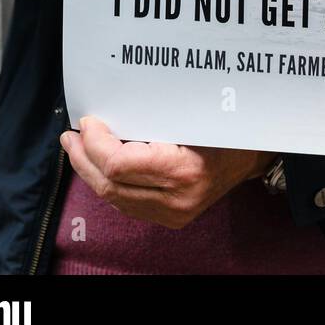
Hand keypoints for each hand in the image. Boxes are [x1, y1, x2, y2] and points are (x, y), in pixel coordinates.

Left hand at [60, 116, 277, 228]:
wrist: (253, 158)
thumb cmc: (226, 129)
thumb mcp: (196, 115)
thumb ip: (154, 117)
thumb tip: (112, 106)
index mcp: (184, 171)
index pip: (119, 164)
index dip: (96, 143)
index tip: (90, 122)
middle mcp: (176, 198)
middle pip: (109, 184)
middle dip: (83, 157)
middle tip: (71, 136)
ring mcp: (172, 213)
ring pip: (112, 197)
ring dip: (89, 171)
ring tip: (78, 148)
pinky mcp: (169, 218)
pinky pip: (125, 204)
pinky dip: (107, 183)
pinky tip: (99, 166)